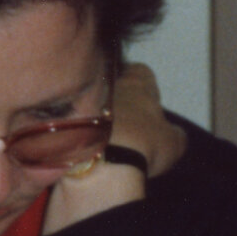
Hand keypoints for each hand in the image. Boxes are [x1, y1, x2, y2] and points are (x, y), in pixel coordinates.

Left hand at [44, 63, 185, 234]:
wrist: (100, 162)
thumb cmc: (142, 144)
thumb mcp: (174, 143)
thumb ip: (175, 135)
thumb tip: (173, 137)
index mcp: (137, 80)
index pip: (143, 73)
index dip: (148, 90)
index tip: (150, 108)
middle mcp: (107, 83)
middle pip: (114, 88)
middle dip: (119, 104)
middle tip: (128, 129)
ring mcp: (83, 100)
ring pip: (93, 105)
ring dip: (98, 121)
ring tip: (108, 146)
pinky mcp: (62, 121)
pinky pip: (74, 125)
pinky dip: (81, 136)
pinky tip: (91, 154)